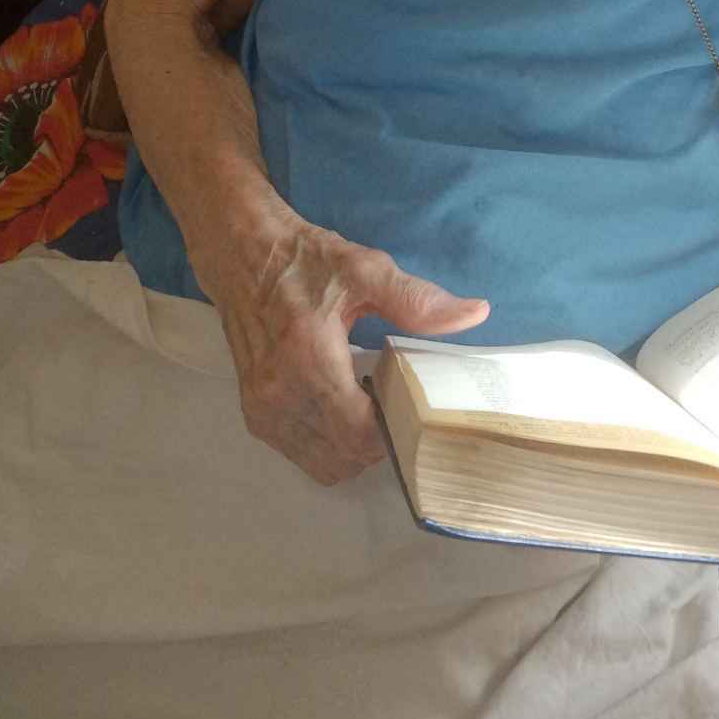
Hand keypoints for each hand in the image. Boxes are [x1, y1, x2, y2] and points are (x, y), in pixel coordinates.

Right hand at [193, 215, 488, 484]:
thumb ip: (417, 300)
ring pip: (323, 464)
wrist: (242, 255)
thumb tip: (476, 314)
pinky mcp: (253, 414)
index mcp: (308, 357)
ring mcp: (262, 408)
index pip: (359, 432)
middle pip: (345, 456)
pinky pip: (300, 454)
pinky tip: (343, 410)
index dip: (394, 431)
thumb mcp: (365, 269)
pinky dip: (328, 446)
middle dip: (380, 442)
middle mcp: (279, 392)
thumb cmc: (306, 261)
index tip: (414, 407)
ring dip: (354, 450)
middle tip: (399, 407)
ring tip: (371, 409)